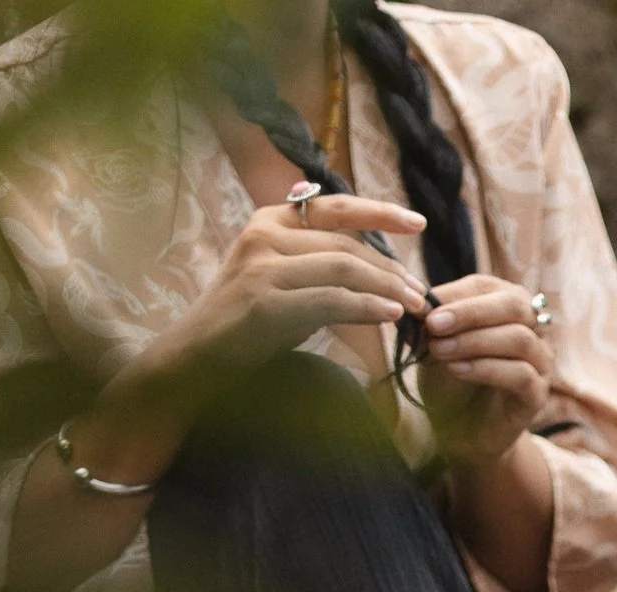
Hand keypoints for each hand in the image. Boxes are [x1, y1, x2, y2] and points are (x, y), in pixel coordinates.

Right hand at [143, 194, 429, 387]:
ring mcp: (262, 267)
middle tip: (419, 293)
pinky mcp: (264, 302)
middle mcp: (264, 235)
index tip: (417, 223)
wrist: (196, 358)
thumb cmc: (245, 327)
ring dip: (384, 288)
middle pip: (345, 244)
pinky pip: (329, 300)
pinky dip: (364, 307)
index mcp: (270, 222)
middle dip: (390, 269)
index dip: (380, 212)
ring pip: (342, 268)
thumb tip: (377, 271)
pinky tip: (387, 315)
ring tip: (410, 307)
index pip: (334, 208)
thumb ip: (318, 266)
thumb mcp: (283, 283)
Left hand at [419, 273, 553, 464]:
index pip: (488, 287)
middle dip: (469, 312)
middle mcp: (531, 330)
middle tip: (434, 323)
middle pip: (513, 305)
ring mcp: (539, 363)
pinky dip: (486, 368)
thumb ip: (428, 323)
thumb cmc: (449, 386)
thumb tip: (411, 297)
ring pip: (519, 338)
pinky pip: (521, 374)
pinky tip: (457, 370)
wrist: (461, 438)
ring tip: (440, 350)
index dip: (455, 293)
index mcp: (505, 309)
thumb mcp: (433, 348)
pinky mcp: (537, 395)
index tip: (422, 306)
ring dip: (474, 341)